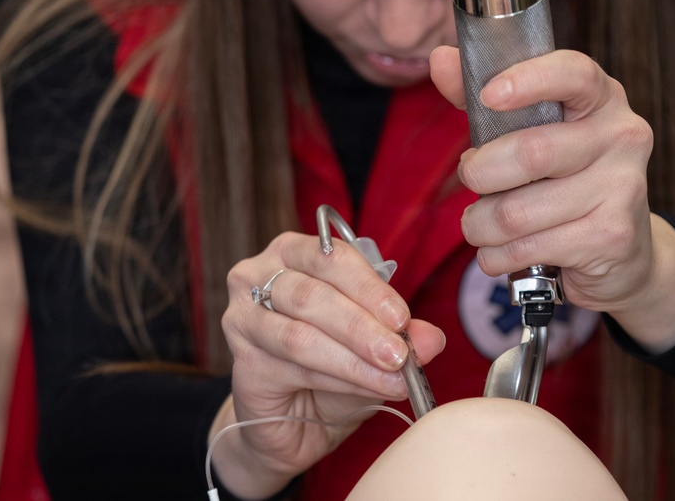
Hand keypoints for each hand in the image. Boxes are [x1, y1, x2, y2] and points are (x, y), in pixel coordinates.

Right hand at [211, 232, 446, 497]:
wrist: (296, 422)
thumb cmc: (333, 368)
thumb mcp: (375, 346)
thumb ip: (402, 336)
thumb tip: (432, 338)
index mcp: (294, 253)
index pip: (331, 257)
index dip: (370, 287)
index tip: (403, 318)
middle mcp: (257, 275)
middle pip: (313, 294)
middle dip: (364, 326)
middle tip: (400, 354)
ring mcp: (242, 318)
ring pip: (302, 335)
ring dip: (353, 357)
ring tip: (392, 376)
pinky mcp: (242, 362)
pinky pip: (293, 368)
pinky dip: (337, 379)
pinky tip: (365, 389)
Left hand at [430, 46, 674, 352]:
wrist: (622, 254)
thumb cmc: (564, 181)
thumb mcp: (530, 132)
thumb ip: (483, 98)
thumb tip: (440, 59)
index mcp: (602, 98)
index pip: (573, 73)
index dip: (526, 81)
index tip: (488, 96)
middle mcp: (622, 136)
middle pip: (531, 153)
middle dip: (480, 173)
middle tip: (472, 178)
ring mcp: (622, 188)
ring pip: (517, 212)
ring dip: (481, 225)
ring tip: (483, 225)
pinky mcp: (611, 237)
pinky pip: (526, 249)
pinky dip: (497, 256)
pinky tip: (505, 251)